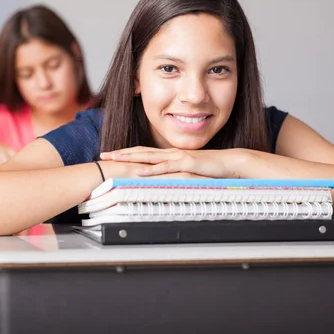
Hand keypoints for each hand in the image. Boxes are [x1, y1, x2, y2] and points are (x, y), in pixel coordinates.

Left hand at [100, 146, 249, 177]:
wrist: (230, 163)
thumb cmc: (211, 168)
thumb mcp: (189, 171)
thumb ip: (176, 173)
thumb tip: (164, 180)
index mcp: (170, 154)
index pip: (144, 153)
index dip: (127, 153)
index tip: (111, 155)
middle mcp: (170, 153)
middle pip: (141, 152)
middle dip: (121, 153)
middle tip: (104, 155)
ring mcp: (177, 157)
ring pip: (149, 157)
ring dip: (130, 158)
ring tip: (114, 160)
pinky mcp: (186, 163)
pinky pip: (165, 167)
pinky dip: (150, 169)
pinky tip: (138, 171)